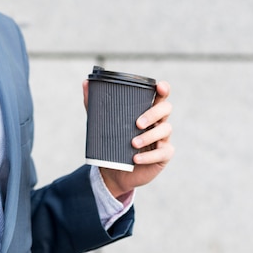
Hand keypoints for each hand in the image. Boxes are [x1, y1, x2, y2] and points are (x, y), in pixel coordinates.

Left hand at [83, 80, 174, 198]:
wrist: (113, 170)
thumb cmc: (111, 142)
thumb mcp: (101, 122)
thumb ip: (94, 103)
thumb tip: (86, 82)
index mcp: (146, 110)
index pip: (160, 96)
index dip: (163, 89)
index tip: (159, 86)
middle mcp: (157, 122)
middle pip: (166, 109)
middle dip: (153, 113)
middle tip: (137, 123)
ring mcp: (162, 138)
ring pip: (165, 130)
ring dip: (149, 136)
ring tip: (133, 143)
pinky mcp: (163, 155)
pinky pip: (162, 153)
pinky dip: (148, 156)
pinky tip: (136, 159)